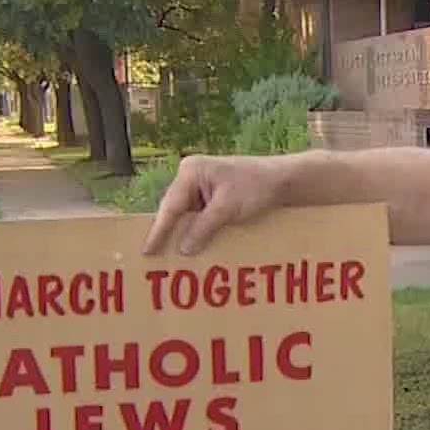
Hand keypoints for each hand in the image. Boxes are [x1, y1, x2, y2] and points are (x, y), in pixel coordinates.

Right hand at [142, 154, 281, 256]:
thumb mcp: (229, 208)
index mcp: (191, 172)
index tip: (147, 251)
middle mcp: (191, 176)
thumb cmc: (257, 187)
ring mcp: (201, 186)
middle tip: (152, 258)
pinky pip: (197, 217)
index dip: (158, 231)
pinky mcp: (211, 197)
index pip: (171, 205)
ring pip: (185, 215)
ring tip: (168, 258)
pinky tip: (192, 249)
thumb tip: (182, 249)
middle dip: (167, 233)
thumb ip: (204, 227)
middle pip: (174, 210)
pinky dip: (196, 232)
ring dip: (181, 235)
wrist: (282, 180)